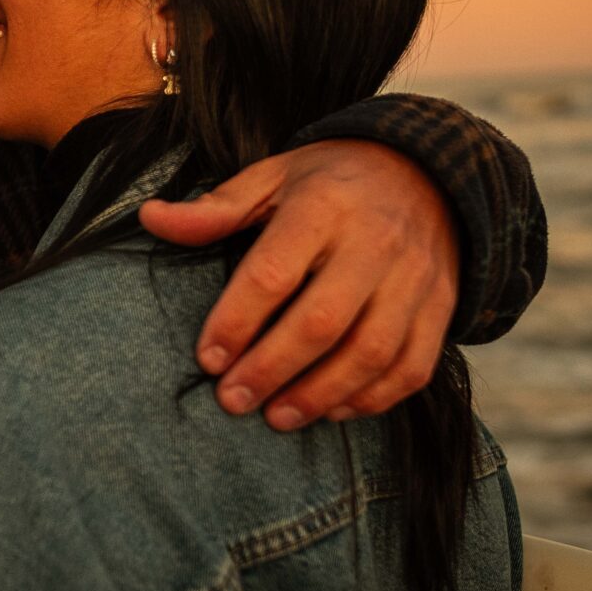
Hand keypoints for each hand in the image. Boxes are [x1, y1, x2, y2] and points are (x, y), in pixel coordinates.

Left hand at [137, 139, 459, 429]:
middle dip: (271, 368)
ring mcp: (414, 278)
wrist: (427, 173)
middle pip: (321, 320)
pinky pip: (413, 366)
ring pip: (371, 351)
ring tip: (276, 417)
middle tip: (232, 401)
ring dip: (320, 394)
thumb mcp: (272, 179)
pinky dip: (372, 399)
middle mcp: (374, 242)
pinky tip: (331, 412)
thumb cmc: (328, 183)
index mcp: (323, 206)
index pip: (273, 272)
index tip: (207, 359)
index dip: (237, 320)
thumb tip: (150, 217)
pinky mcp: (440, 308)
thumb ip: (216, 209)